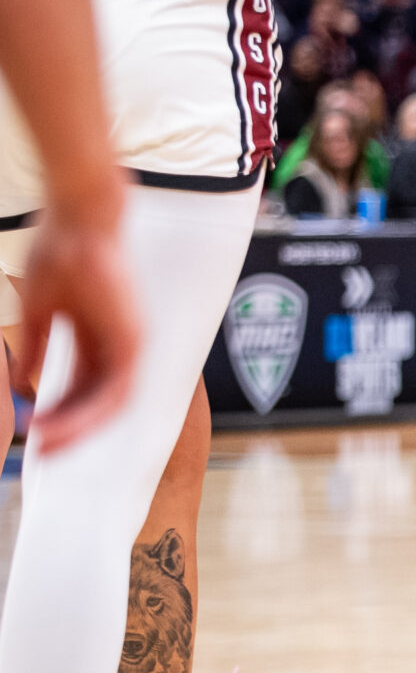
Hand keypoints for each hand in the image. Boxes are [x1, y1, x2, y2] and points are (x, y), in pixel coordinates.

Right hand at [14, 206, 135, 448]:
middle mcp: (119, 345)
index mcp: (98, 337)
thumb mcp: (40, 308)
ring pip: (108, 404)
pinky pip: (116, 391)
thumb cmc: (59, 251)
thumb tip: (24, 383)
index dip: (60, 412)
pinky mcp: (133, 340)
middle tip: (40, 452)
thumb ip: (36, 346)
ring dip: (76, 427)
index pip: (84, 388)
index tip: (32, 431)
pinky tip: (58, 424)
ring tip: (43, 445)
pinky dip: (88, 412)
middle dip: (69, 429)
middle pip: (98, 402)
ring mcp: (130, 344)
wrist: (81, 219)